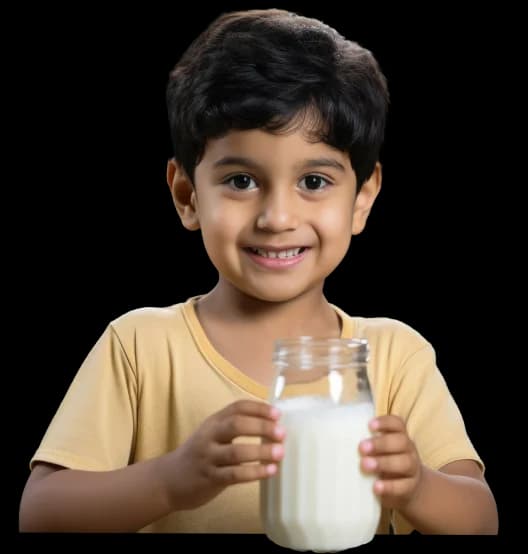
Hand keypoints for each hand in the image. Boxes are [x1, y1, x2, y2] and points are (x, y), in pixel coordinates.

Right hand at [163, 400, 284, 509]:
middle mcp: (209, 436)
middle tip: (281, 433)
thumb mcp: (212, 434)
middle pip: (236, 425)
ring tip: (280, 453)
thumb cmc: (200, 455)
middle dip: (261, 427)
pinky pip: (234, 475)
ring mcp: (208, 457)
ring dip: (260, 451)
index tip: (277, 413)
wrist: (169, 480)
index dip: (258, 408)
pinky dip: (254, 472)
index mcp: (214, 421)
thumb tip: (272, 424)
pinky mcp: (209, 478)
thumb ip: (235, 427)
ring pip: (236, 452)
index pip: (237, 407)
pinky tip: (270, 471)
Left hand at [359, 415, 422, 509]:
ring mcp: (412, 469)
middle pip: (401, 442)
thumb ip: (366, 444)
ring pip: (404, 463)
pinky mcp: (410, 488)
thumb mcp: (379, 450)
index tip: (369, 425)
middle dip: (381, 444)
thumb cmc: (385, 462)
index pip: (397, 424)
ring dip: (384, 463)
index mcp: (400, 436)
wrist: (408, 489)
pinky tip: (376, 487)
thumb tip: (335, 439)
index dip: (385, 423)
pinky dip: (389, 486)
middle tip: (361, 448)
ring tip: (365, 465)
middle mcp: (408, 450)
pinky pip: (403, 486)